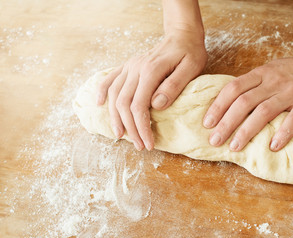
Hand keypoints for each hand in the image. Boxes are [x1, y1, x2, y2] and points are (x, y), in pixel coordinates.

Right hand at [97, 31, 206, 150]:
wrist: (182, 35)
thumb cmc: (190, 52)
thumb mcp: (191, 68)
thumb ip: (173, 86)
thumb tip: (156, 105)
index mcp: (150, 70)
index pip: (139, 106)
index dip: (141, 127)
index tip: (148, 144)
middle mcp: (135, 68)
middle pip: (123, 103)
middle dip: (130, 128)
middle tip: (139, 145)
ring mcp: (129, 66)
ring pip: (114, 95)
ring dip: (115, 117)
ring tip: (120, 135)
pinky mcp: (128, 66)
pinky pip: (109, 79)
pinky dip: (102, 91)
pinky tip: (98, 104)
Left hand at [203, 50, 292, 151]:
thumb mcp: (270, 70)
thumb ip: (253, 83)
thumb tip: (230, 102)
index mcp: (261, 73)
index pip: (233, 89)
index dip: (218, 106)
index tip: (207, 123)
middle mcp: (273, 81)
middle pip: (243, 103)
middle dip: (226, 123)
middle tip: (214, 140)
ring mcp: (291, 91)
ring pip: (263, 112)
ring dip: (246, 131)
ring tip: (234, 147)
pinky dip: (282, 133)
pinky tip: (272, 147)